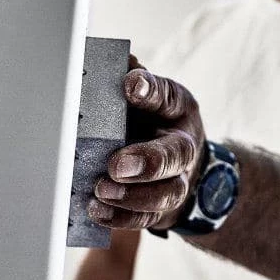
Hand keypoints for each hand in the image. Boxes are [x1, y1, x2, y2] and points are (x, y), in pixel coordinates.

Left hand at [87, 57, 206, 231]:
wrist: (181, 165)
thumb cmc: (154, 122)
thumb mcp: (150, 96)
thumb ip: (134, 82)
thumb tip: (118, 60)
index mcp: (178, 109)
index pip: (167, 97)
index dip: (150, 91)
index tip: (130, 84)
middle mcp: (183, 146)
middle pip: (175, 155)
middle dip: (148, 161)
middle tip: (117, 164)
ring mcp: (175, 181)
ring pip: (165, 194)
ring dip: (133, 195)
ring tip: (103, 189)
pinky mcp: (160, 209)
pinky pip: (145, 219)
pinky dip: (120, 217)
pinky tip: (96, 209)